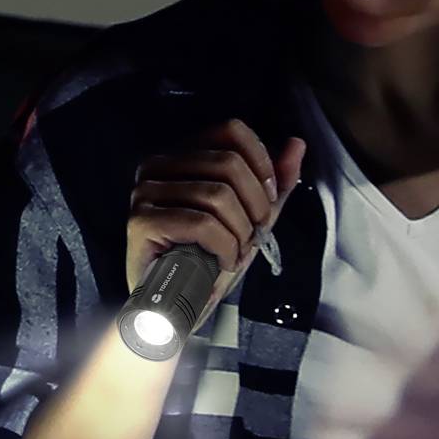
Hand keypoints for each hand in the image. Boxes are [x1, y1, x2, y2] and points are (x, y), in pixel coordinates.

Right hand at [126, 118, 306, 325]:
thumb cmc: (211, 258)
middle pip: (229, 164)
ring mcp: (145, 192)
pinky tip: (222, 262)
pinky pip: (201, 223)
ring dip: (239, 233)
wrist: (179, 307)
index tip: (267, 202)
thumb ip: (275, 180)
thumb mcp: (252, 216)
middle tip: (253, 236)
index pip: (231, 131)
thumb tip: (297, 144)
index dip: (261, 165)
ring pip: (218, 195)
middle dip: (255, 206)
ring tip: (235, 252)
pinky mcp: (141, 221)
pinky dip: (223, 247)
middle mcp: (157, 165)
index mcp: (182, 154)